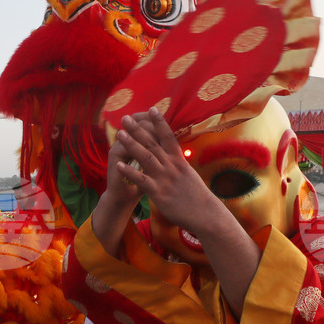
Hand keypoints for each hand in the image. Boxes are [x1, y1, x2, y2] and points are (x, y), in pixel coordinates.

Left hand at [114, 108, 217, 232]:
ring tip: (119, 134)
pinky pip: (141, 180)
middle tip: (125, 117)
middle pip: (153, 143)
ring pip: (146, 157)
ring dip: (132, 144)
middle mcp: (171, 166)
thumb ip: (179, 165)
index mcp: (179, 161)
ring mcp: (164, 178)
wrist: (205, 215)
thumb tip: (174, 156)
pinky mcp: (158, 192)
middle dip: (138, 129)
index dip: (159, 122)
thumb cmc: (196, 197)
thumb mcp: (188, 175)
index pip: (168, 137)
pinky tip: (118, 164)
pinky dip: (130, 171)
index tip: (151, 109)